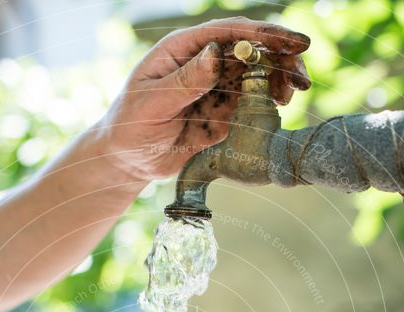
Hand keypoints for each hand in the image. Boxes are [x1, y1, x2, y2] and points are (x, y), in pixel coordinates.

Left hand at [97, 17, 309, 181]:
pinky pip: (251, 102)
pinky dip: (269, 102)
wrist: (128, 161)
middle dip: (280, 57)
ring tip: (294, 92)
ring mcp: (216, 87)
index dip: (261, 34)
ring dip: (279, 79)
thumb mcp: (152, 104)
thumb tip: (215, 55)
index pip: (227, 33)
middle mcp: (203, 63)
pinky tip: (280, 106)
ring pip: (256, 75)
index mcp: (183, 49)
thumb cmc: (130, 127)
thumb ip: (185, 82)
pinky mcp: (223, 112)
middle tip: (301, 74)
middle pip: (249, 50)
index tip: (289, 42)